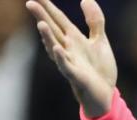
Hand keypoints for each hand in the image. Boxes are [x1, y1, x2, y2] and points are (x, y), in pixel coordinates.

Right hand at [26, 0, 116, 117]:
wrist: (105, 94)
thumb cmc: (100, 68)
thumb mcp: (99, 41)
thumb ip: (94, 21)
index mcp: (74, 39)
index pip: (58, 19)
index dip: (49, 7)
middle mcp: (68, 49)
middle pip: (53, 30)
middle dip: (42, 17)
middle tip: (30, 3)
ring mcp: (70, 62)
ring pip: (55, 47)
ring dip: (48, 37)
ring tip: (41, 24)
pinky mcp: (76, 76)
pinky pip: (66, 66)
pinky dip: (61, 58)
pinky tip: (57, 48)